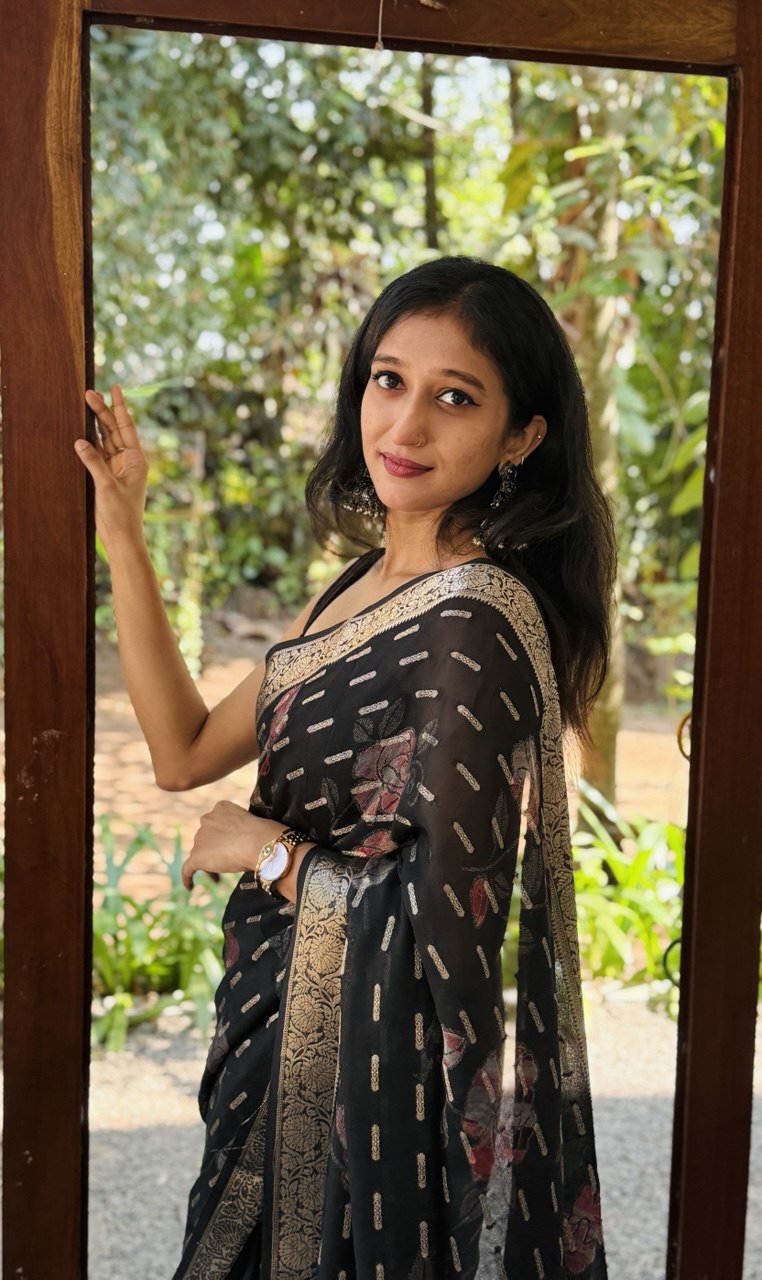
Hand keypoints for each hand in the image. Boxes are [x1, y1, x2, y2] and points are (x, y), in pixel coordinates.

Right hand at [75, 384, 147, 548]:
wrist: (121, 538)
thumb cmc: (121, 514)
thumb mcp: (107, 486)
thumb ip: (93, 462)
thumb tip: (80, 441)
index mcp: (136, 460)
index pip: (127, 426)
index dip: (120, 406)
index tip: (115, 387)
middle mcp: (128, 461)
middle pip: (114, 430)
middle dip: (102, 411)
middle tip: (89, 392)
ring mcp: (117, 468)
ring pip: (105, 439)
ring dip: (95, 423)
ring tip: (85, 403)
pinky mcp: (106, 477)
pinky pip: (97, 454)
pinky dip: (90, 442)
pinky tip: (82, 429)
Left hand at [182, 801, 266, 889]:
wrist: (259, 842)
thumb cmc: (261, 835)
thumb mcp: (248, 825)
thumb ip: (237, 831)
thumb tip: (238, 846)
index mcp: (220, 808)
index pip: (216, 824)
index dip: (221, 838)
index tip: (230, 848)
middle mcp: (207, 819)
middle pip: (206, 839)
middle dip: (214, 850)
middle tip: (226, 863)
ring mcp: (200, 837)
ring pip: (200, 853)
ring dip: (208, 864)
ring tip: (219, 879)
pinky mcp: (197, 855)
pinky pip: (188, 869)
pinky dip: (187, 878)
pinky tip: (189, 887)